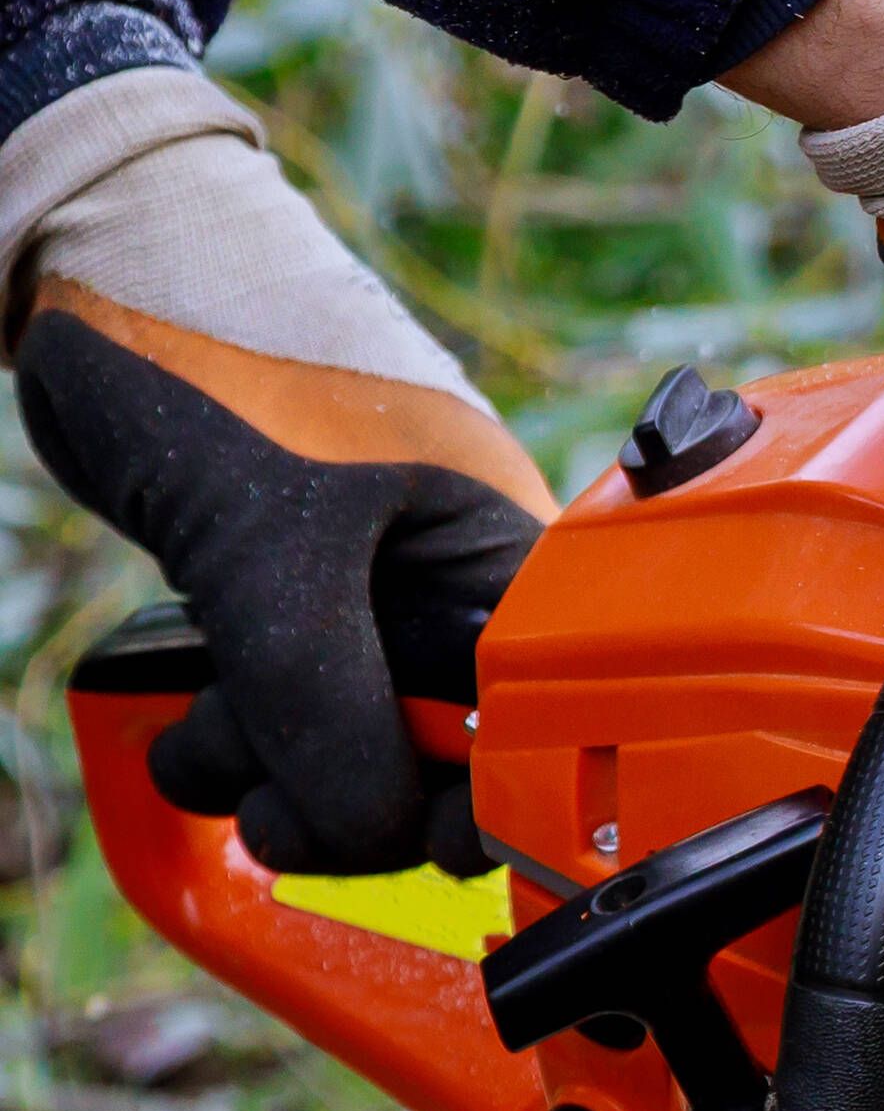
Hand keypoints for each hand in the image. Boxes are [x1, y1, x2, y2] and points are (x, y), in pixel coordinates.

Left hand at [0, 67, 547, 873]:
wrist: (97, 263)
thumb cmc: (215, 357)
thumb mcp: (269, 542)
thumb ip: (322, 693)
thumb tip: (371, 829)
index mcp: (517, 564)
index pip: (559, 727)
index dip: (505, 804)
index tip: (432, 847)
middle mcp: (464, 595)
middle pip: (455, 767)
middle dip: (356, 799)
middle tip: (282, 803)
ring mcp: (380, 609)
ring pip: (357, 759)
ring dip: (271, 776)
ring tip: (209, 731)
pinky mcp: (302, 616)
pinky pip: (290, 727)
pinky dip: (235, 747)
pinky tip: (193, 716)